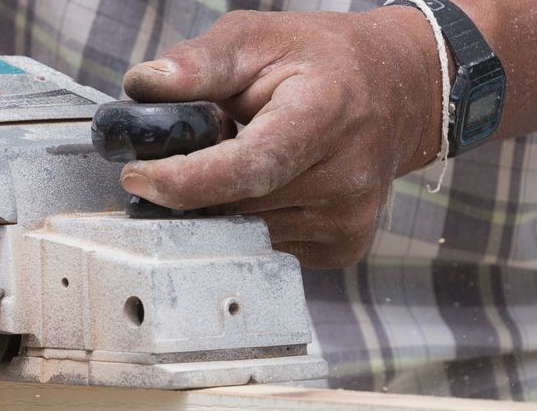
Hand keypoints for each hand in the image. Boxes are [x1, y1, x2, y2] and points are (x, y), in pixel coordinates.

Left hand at [120, 8, 443, 267]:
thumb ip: (200, 62)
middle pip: (239, 206)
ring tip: (234, 163)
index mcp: (325, 115)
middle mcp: (346, 176)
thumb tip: (143, 86)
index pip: (250, 167)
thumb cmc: (322, 62)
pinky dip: (249, 220)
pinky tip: (265, 187)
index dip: (187, 180)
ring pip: (248, 233)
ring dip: (221, 206)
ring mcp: (348, 219)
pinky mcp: (344, 246)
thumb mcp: (259, 38)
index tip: (137, 177)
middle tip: (174, 161)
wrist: (399, 92)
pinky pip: (269, 245)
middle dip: (192, 189)